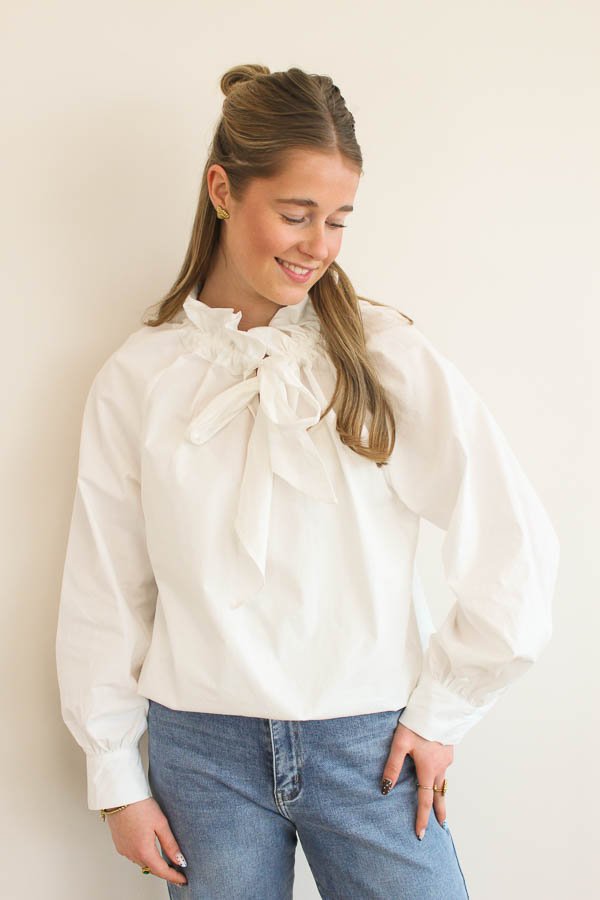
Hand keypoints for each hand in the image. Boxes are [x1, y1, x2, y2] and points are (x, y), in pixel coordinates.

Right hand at [105, 797, 187, 885]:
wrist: (119, 796)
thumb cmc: (140, 806)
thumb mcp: (161, 823)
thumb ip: (170, 844)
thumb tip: (179, 860)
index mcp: (144, 851)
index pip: (161, 871)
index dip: (174, 877)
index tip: (183, 880)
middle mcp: (132, 854)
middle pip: (151, 868)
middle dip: (164, 870)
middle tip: (177, 871)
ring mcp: (124, 850)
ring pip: (142, 862)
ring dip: (153, 863)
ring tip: (165, 860)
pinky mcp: (119, 844)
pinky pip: (133, 855)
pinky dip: (143, 855)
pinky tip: (149, 848)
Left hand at [381, 722, 452, 839]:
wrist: (439, 705)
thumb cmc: (417, 723)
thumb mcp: (400, 743)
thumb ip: (392, 766)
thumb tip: (385, 789)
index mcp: (428, 769)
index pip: (425, 800)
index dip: (422, 818)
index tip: (420, 834)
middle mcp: (440, 766)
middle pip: (439, 794)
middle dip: (439, 810)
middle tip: (441, 824)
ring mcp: (447, 757)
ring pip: (443, 779)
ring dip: (440, 791)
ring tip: (438, 800)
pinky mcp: (449, 747)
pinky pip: (444, 766)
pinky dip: (440, 774)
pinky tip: (435, 768)